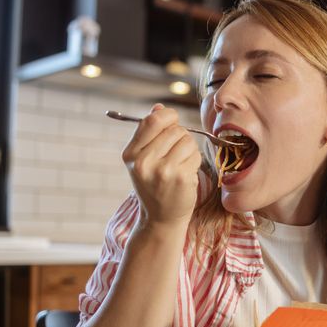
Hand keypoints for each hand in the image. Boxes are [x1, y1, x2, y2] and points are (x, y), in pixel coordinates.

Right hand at [121, 104, 201, 225]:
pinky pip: (196, 155)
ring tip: (181, 165)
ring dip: (190, 150)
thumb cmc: (154, 184)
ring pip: (188, 141)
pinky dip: (195, 162)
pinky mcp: (181, 178)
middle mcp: (144, 162)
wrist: (161, 218)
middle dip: (181, 137)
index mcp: (131, 154)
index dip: (169, 117)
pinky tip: (186, 175)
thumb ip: (150, 133)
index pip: (153, 120)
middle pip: (175, 130)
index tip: (172, 124)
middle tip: (176, 154)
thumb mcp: (144, 159)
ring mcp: (163, 170)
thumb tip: (160, 107)